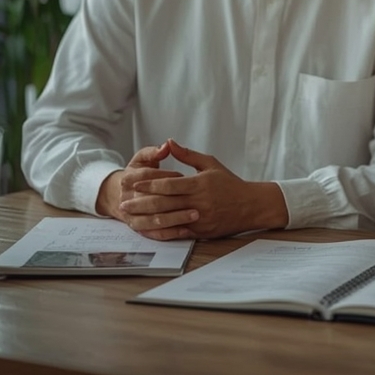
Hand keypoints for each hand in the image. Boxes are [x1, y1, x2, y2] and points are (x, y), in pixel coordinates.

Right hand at [96, 142, 193, 238]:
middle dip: (172, 199)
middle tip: (196, 198)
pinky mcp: (139, 227)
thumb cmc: (138, 174)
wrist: (120, 195)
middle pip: (150, 200)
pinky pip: (154, 233)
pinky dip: (169, 232)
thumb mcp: (143, 159)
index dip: (165, 176)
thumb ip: (155, 151)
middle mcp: (127, 198)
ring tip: (195, 215)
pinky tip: (186, 230)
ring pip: (153, 219)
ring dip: (174, 218)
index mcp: (129, 178)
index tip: (182, 176)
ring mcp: (132, 215)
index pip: (147, 176)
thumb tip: (168, 144)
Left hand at [121, 139, 287, 239]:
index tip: (132, 182)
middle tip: (123, 202)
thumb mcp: (210, 164)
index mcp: (200, 184)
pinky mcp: (201, 231)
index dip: (148, 183)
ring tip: (130, 216)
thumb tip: (169, 143)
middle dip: (141, 202)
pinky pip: (177, 232)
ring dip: (145, 218)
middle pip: (163, 203)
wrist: (250, 205)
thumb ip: (188, 155)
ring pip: (167, 219)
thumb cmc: (230, 183)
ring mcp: (199, 219)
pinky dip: (160, 231)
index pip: (168, 184)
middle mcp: (198, 202)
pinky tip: (147, 228)